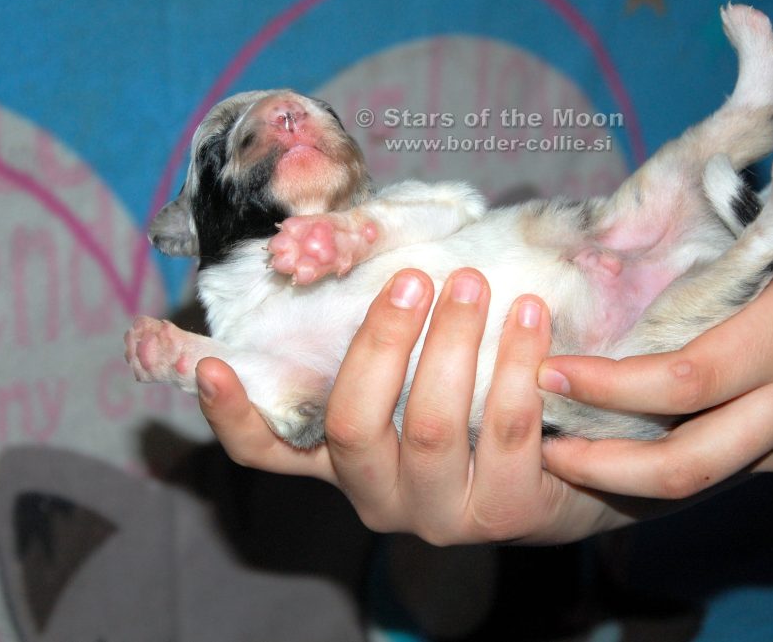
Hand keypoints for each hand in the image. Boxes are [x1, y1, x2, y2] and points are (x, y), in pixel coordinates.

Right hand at [197, 268, 632, 544]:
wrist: (562, 479)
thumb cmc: (475, 412)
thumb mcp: (417, 383)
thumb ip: (385, 349)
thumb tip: (359, 259)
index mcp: (341, 464)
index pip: (267, 454)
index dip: (233, 416)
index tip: (210, 366)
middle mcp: (378, 497)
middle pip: (353, 424)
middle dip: (382, 341)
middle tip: (413, 278)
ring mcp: (440, 514)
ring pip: (430, 425)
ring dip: (451, 342)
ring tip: (472, 283)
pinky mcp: (504, 514)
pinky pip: (505, 429)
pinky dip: (516, 363)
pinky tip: (528, 316)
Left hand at [538, 215, 772, 498]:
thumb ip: (756, 224)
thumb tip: (699, 173)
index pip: (682, 380)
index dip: (608, 386)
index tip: (548, 373)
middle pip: (685, 465)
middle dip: (605, 469)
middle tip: (543, 448)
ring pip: (702, 482)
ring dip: (628, 480)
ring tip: (566, 458)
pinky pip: (726, 469)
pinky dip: (670, 465)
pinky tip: (627, 448)